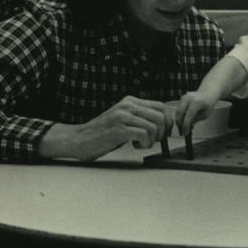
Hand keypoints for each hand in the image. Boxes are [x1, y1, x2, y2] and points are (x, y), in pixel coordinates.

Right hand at [37, 96, 173, 160]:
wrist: (79, 140)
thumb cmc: (104, 134)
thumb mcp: (125, 120)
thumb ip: (141, 117)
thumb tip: (166, 123)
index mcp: (130, 101)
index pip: (162, 106)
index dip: (168, 122)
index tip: (163, 134)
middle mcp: (127, 105)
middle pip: (161, 116)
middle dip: (163, 132)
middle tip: (153, 141)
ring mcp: (122, 116)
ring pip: (154, 126)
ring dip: (153, 140)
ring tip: (142, 144)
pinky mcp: (118, 129)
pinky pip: (143, 134)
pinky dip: (145, 143)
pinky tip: (136, 146)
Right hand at [173, 90, 219, 135]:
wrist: (208, 93)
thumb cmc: (208, 104)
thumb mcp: (205, 114)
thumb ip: (195, 120)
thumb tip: (187, 127)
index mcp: (196, 102)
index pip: (188, 116)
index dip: (185, 126)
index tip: (185, 134)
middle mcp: (188, 98)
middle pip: (180, 113)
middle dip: (179, 124)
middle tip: (181, 133)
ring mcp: (184, 97)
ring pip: (178, 112)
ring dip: (179, 121)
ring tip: (182, 129)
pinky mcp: (181, 98)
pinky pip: (179, 109)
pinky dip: (180, 117)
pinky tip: (183, 123)